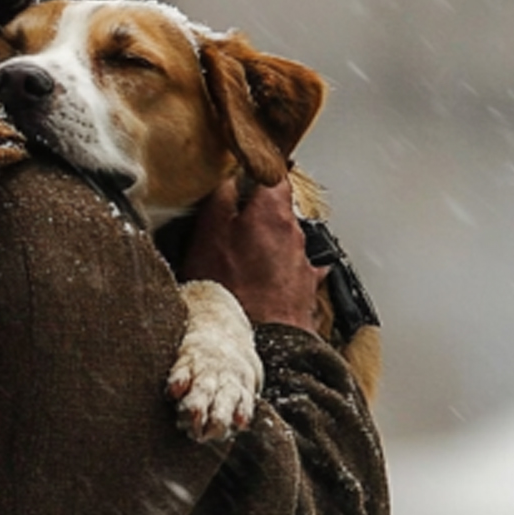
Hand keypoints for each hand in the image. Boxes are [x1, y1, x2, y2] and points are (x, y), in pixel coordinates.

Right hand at [181, 180, 325, 333]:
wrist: (263, 342)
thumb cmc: (233, 290)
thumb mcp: (209, 235)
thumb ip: (220, 198)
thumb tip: (226, 177)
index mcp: (273, 213)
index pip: (274, 175)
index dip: (257, 172)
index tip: (244, 173)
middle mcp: (295, 234)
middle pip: (279, 210)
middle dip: (257, 213)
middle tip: (230, 221)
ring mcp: (303, 264)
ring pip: (285, 241)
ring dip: (267, 245)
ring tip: (240, 260)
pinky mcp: (304, 290)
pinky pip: (291, 272)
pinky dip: (277, 273)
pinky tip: (261, 282)